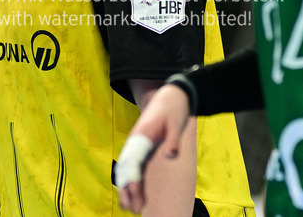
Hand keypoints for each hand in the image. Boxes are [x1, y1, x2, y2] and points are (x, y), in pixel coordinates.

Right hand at [116, 83, 191, 213]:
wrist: (170, 97)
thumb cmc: (173, 110)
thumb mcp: (176, 123)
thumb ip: (174, 140)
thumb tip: (171, 156)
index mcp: (142, 135)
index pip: (133, 161)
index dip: (133, 178)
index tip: (135, 194)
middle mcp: (135, 141)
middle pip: (126, 168)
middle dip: (127, 189)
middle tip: (133, 209)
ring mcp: (136, 145)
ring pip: (126, 170)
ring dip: (126, 189)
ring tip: (130, 209)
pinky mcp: (141, 148)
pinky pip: (133, 168)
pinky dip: (131, 182)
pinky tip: (134, 195)